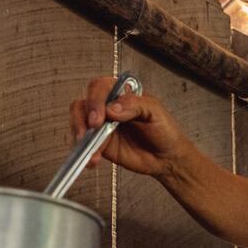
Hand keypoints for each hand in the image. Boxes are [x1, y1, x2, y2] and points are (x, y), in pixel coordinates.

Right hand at [69, 77, 195, 176]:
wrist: (167, 157)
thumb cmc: (164, 130)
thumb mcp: (156, 112)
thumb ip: (135, 105)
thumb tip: (111, 108)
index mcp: (122, 94)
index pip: (101, 87)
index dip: (97, 99)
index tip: (102, 115)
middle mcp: (109, 108)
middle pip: (84, 103)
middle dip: (83, 116)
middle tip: (93, 129)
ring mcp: (102, 126)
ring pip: (79, 123)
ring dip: (81, 135)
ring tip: (94, 150)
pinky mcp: (100, 144)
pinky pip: (85, 145)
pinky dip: (85, 152)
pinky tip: (93, 159)